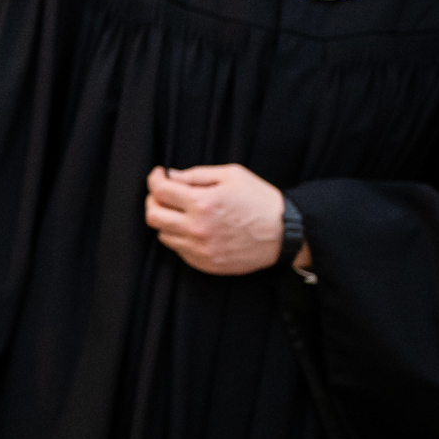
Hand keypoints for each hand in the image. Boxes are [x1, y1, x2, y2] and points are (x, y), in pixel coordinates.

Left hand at [144, 163, 285, 275]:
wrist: (286, 233)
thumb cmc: (260, 200)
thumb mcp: (232, 175)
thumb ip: (197, 174)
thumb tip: (170, 176)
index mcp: (203, 203)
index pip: (160, 191)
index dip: (155, 179)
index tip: (158, 175)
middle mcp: (197, 228)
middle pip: (153, 216)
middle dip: (153, 201)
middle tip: (162, 193)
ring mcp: (200, 249)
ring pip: (163, 235)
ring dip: (166, 220)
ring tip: (180, 211)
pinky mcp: (206, 263)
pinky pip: (179, 250)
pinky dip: (180, 237)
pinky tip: (193, 227)